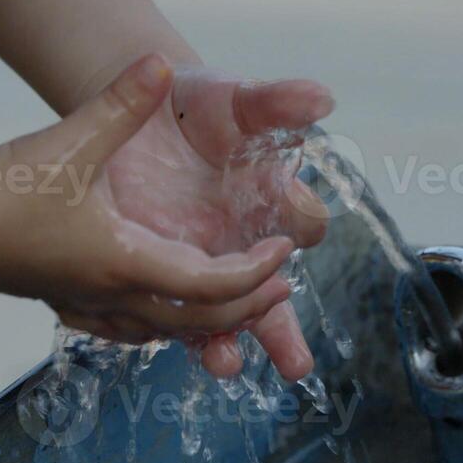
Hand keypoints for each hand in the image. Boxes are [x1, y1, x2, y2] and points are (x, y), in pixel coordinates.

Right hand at [0, 55, 301, 348]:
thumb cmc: (4, 188)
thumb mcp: (72, 140)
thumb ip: (122, 102)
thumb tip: (160, 59)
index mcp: (126, 261)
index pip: (211, 286)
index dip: (254, 274)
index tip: (284, 256)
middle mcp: (111, 294)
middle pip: (196, 319)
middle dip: (245, 308)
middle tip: (280, 290)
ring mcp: (83, 303)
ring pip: (158, 329)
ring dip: (202, 321)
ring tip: (231, 305)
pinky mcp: (58, 298)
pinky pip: (120, 326)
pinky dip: (151, 323)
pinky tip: (150, 314)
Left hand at [102, 66, 334, 380]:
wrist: (141, 112)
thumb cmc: (200, 105)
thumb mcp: (235, 98)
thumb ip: (276, 102)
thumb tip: (321, 99)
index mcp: (272, 197)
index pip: (302, 221)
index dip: (300, 223)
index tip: (293, 230)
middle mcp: (245, 241)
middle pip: (272, 294)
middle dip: (281, 329)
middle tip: (295, 364)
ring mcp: (204, 262)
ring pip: (222, 315)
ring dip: (225, 344)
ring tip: (224, 365)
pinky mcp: (160, 270)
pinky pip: (170, 312)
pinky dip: (171, 333)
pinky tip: (165, 346)